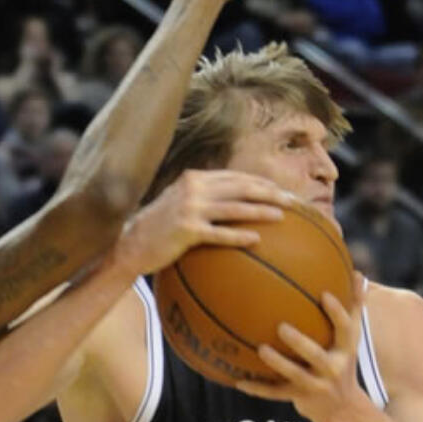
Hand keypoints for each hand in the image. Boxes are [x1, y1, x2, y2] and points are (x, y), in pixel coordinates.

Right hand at [117, 170, 291, 275]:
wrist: (129, 244)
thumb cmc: (159, 229)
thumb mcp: (180, 204)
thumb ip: (204, 198)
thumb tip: (234, 203)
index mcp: (194, 178)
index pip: (236, 177)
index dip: (262, 183)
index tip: (283, 191)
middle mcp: (193, 188)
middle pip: (240, 187)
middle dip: (270, 192)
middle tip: (293, 201)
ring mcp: (189, 208)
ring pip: (234, 207)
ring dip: (260, 210)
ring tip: (282, 216)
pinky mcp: (186, 230)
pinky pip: (219, 232)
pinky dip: (239, 234)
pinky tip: (256, 239)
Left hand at [238, 274, 367, 421]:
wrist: (343, 409)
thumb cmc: (342, 362)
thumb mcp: (352, 339)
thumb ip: (354, 307)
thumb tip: (357, 273)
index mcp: (346, 349)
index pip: (345, 329)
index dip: (337, 313)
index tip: (324, 294)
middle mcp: (333, 368)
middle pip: (316, 355)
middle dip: (300, 343)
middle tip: (282, 327)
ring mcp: (316, 385)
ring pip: (294, 375)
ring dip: (278, 364)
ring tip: (261, 350)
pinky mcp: (300, 398)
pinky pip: (276, 393)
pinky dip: (258, 388)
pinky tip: (239, 381)